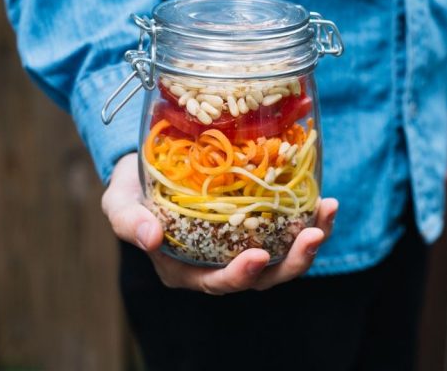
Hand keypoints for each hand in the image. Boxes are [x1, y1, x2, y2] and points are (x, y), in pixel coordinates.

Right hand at [102, 152, 338, 294]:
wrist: (146, 164)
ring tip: (327, 212)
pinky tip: (325, 200)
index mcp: (186, 269)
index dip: (240, 276)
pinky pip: (288, 227)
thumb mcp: (119, 202)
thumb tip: (151, 239)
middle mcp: (218, 263)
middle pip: (262, 276)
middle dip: (292, 262)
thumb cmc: (131, 189)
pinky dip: (309, 216)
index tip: (258, 257)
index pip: (217, 283)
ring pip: (283, 255)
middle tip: (312, 235)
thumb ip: (128, 221)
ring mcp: (241, 242)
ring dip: (310, 239)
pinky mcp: (258, 220)